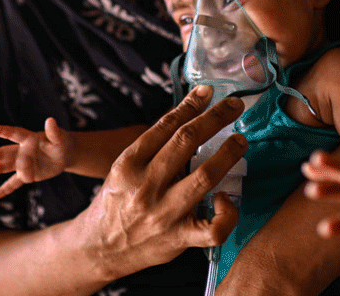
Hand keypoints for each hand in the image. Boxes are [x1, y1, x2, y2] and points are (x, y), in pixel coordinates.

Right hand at [0, 117, 73, 199]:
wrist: (64, 156)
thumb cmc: (62, 142)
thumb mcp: (60, 138)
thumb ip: (54, 132)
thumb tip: (50, 120)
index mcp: (28, 139)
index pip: (12, 134)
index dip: (1, 130)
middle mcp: (21, 151)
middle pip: (1, 153)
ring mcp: (22, 164)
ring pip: (3, 168)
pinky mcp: (26, 175)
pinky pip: (13, 183)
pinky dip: (4, 190)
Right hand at [78, 85, 248, 281]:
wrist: (100, 247)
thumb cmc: (117, 201)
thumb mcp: (124, 167)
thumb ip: (153, 148)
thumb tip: (189, 117)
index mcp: (129, 163)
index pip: (165, 125)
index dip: (190, 104)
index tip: (207, 91)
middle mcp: (145, 186)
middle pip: (186, 141)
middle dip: (215, 118)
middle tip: (234, 105)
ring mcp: (164, 213)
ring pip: (204, 176)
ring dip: (227, 154)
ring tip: (240, 140)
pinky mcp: (179, 238)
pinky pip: (213, 228)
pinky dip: (227, 212)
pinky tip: (226, 198)